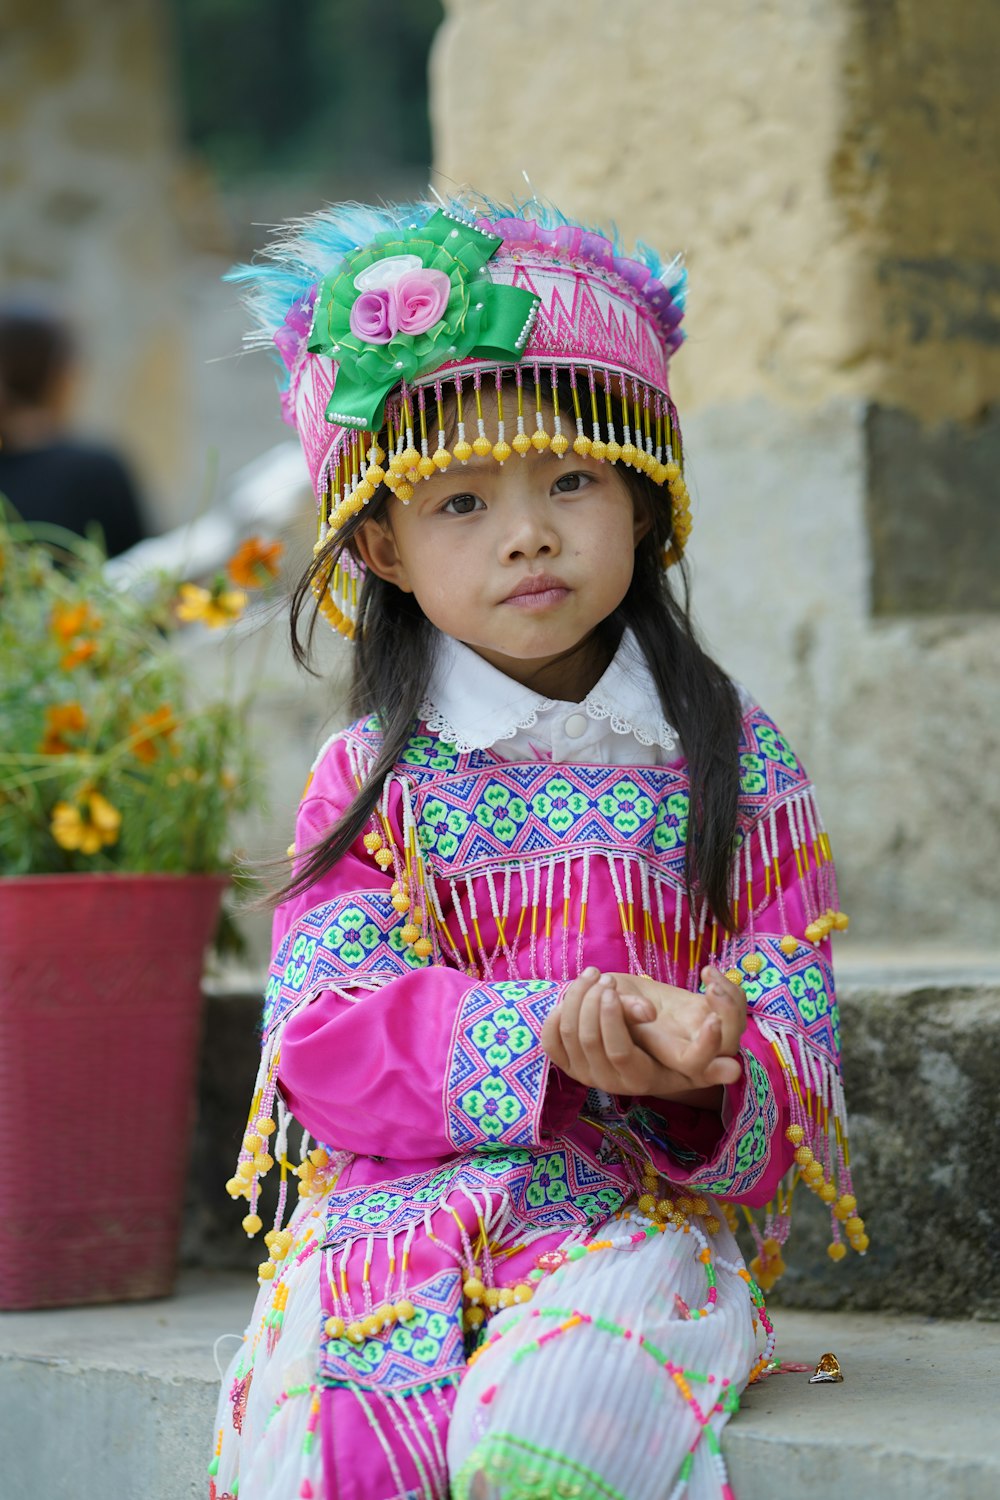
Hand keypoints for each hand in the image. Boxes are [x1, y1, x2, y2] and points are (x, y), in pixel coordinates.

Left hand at [540, 966, 745, 1101]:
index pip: (619, 1052)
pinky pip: (550, 1038)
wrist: (641, 1053)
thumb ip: (706, 1050)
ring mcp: (585, 1075)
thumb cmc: (672, 1040)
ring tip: (595, 975)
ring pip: (567, 1030)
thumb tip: (733, 1069)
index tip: (623, 989)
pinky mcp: (567, 1065)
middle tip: (607, 978)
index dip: (616, 1018)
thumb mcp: (692, 1046)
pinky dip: (558, 1010)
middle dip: (595, 1000)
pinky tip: (577, 990)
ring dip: (578, 997)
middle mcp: (609, 1082)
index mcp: (640, 1077)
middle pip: (588, 1035)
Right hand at [613, 968, 746, 1060]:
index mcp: (664, 1053)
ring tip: (708, 975)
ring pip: (735, 1024)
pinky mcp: (707, 1008)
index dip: (708, 1048)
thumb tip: (647, 1011)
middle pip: (727, 1044)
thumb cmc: (602, 1002)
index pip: (694, 1063)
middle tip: (712, 989)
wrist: (612, 996)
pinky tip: (707, 971)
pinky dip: (729, 986)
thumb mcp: (608, 1003)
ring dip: (732, 999)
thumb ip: (623, 1009)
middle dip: (729, 1015)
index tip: (711, 1019)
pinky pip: (734, 1003)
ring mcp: (700, 1027)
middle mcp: (687, 1046)